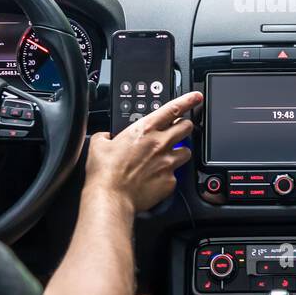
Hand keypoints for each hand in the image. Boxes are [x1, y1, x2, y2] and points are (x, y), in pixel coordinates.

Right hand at [84, 91, 201, 213]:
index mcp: (144, 130)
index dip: (188, 100)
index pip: (173, 109)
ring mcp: (167, 163)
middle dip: (184, 126)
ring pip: (187, 151)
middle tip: (178, 130)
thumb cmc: (105, 172)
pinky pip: (176, 175)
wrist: (111, 197)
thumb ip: (106, 135)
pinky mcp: (170, 181)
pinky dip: (169, 175)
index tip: (196, 97)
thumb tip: (106, 136)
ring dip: (179, 151)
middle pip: (186, 127)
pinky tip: (157, 178)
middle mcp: (160, 144)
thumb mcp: (98, 144)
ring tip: (168, 156)